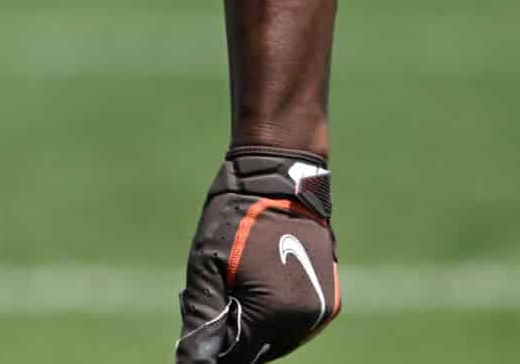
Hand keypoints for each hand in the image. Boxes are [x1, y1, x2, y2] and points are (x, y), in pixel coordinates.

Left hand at [174, 148, 338, 360]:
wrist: (280, 175)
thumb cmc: (237, 216)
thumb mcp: (207, 265)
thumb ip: (201, 318)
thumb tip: (191, 361)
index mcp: (275, 312)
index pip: (239, 355)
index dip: (213, 349)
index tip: (197, 336)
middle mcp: (306, 318)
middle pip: (259, 351)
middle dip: (233, 336)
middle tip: (217, 296)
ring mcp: (321, 309)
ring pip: (277, 340)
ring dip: (253, 328)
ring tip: (234, 287)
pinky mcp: (328, 299)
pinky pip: (293, 323)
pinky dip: (272, 316)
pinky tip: (254, 287)